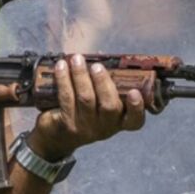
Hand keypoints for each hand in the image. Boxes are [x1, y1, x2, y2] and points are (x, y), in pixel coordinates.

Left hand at [28, 54, 150, 161]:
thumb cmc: (85, 113)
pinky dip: (64, 79)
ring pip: (86, 99)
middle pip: (109, 106)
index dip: (137, 108)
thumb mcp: (100, 105)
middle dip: (103, 82)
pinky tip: (61, 67)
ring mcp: (85, 128)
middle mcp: (105, 128)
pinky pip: (66, 98)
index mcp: (119, 122)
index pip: (134, 121)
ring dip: (81, 75)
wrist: (57, 137)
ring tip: (76, 59)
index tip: (135, 92)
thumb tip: (100, 57)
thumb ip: (105, 87)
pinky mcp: (66, 124)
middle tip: (96, 66)